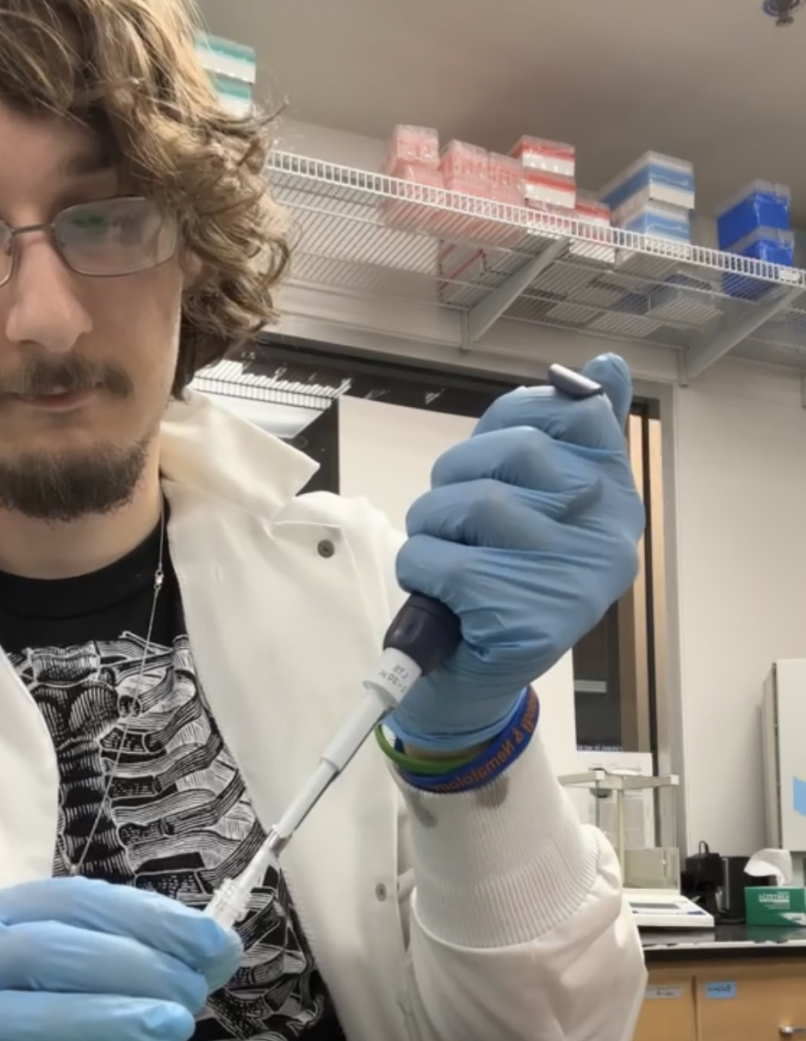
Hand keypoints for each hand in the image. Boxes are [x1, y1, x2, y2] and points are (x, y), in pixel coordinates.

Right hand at [0, 877, 240, 1040]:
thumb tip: (221, 948)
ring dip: (93, 1019)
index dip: (148, 919)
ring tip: (167, 1028)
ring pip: (4, 1019)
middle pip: (44, 953)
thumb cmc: (20, 1034)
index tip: (213, 944)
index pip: (75, 902)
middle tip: (192, 996)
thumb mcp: (79, 992)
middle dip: (131, 969)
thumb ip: (134, 969)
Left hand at [390, 354, 643, 750]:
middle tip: (449, 517)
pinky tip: (438, 595)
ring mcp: (571, 581)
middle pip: (516, 451)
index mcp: (619, 498)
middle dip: (456, 476)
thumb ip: (572, 434)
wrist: (473, 677)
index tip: (490, 458)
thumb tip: (606, 363)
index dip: (510, 420)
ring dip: (430, 528)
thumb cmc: (503, 576)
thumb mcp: (538, 500)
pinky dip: (420, 571)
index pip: (575, 412)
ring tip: (442, 558)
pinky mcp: (526, 622)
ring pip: (470, 504)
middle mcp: (608, 538)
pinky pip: (442, 561)